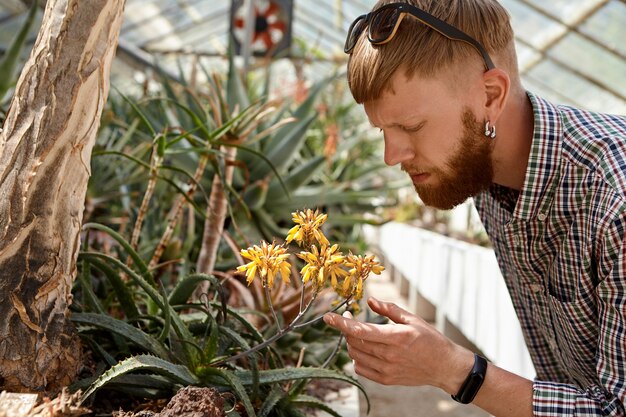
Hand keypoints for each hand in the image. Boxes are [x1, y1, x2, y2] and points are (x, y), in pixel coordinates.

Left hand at [324, 297, 472, 391]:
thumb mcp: (412, 319)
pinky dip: (357, 358)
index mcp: (396, 337)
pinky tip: (365, 350)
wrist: (444, 366)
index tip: (328, 317)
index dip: (341, 323)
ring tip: (359, 334)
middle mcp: (389, 355)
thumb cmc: (430, 339)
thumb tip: (370, 300)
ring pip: (355, 355)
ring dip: (351, 343)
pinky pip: (361, 369)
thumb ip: (389, 309)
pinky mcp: (386, 380)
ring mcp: (387, 370)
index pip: (360, 331)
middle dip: (346, 329)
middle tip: (349, 319)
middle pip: (354, 342)